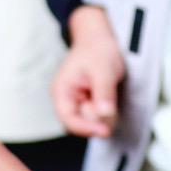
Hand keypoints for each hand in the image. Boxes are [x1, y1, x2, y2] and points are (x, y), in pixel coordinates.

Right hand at [51, 6, 124, 137]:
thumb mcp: (103, 69)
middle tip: (109, 99)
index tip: (105, 130)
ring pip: (91, 122)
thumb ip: (103, 92)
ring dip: (104, 113)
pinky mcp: (88, 105)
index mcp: (61, 91)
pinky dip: (107, 110)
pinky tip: (109, 95)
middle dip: (98, 117)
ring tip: (108, 90)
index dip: (86, 128)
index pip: (68, 120)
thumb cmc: (96, 50)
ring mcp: (77, 103)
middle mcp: (66, 100)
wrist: (100, 40)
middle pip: (81, 124)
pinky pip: (98, 117)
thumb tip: (105, 114)